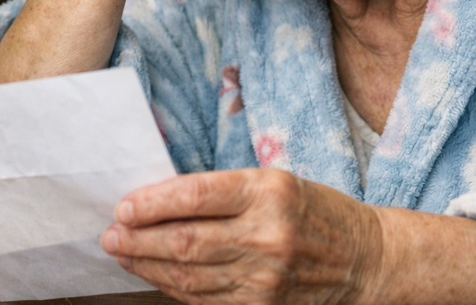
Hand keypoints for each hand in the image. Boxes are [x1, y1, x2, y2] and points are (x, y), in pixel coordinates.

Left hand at [100, 169, 382, 303]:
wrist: (365, 261)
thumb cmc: (314, 212)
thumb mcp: (275, 182)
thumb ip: (223, 191)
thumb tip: (158, 202)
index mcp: (269, 191)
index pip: (195, 195)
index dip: (152, 203)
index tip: (124, 205)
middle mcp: (267, 235)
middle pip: (184, 241)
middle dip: (137, 238)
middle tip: (110, 234)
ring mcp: (264, 277)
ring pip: (188, 275)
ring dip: (146, 265)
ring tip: (122, 253)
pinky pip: (204, 298)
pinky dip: (172, 287)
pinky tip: (154, 275)